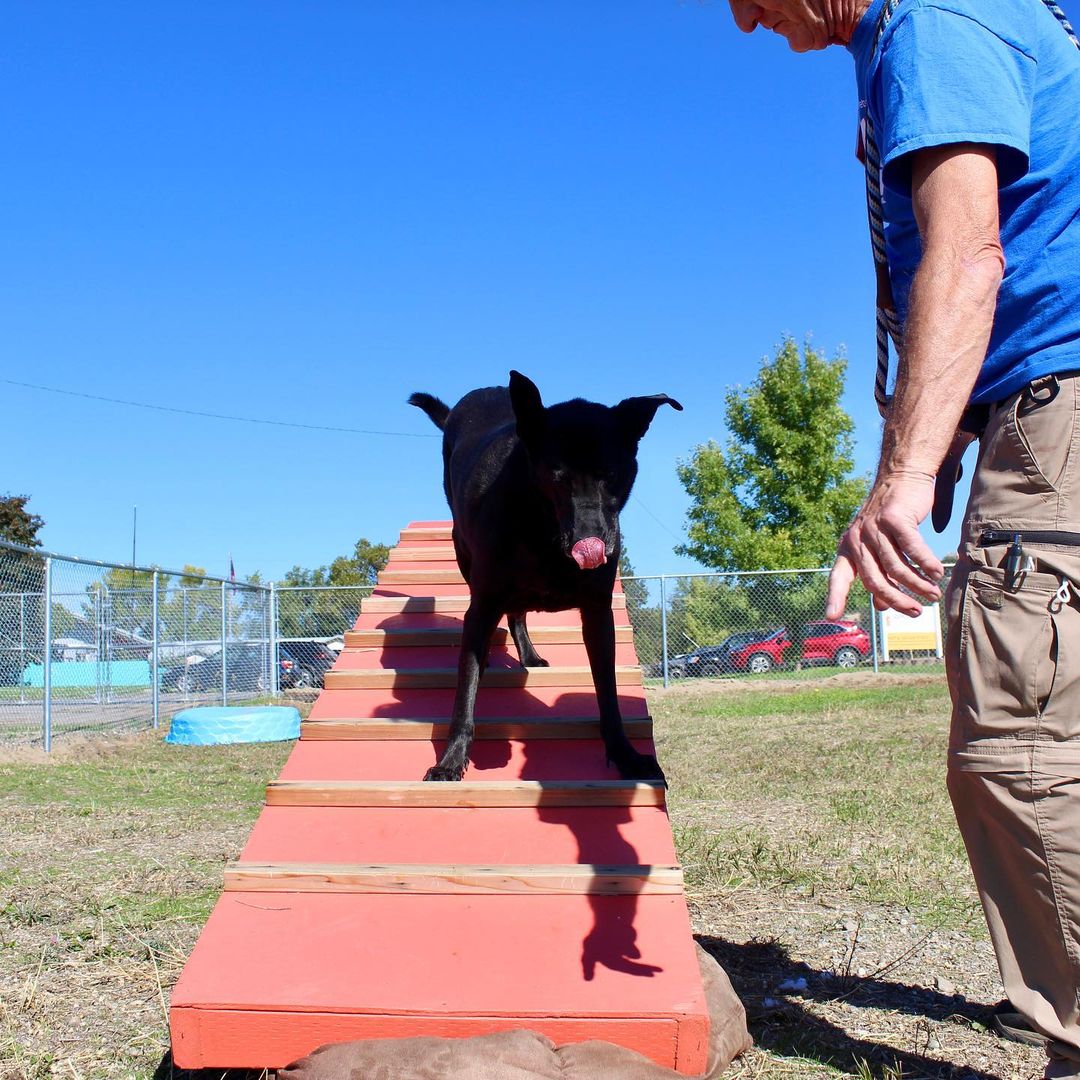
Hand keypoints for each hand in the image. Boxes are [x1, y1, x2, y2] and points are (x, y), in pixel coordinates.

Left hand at [826, 472, 943, 619]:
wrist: (901, 477)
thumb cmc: (892, 517)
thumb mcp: (879, 546)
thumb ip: (879, 575)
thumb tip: (882, 608)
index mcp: (848, 548)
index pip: (838, 577)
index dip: (835, 597)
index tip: (832, 617)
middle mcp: (857, 539)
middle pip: (875, 580)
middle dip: (897, 600)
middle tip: (915, 613)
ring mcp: (874, 528)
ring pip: (896, 568)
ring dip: (917, 585)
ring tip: (932, 594)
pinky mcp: (894, 518)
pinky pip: (912, 549)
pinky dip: (926, 564)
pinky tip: (936, 573)